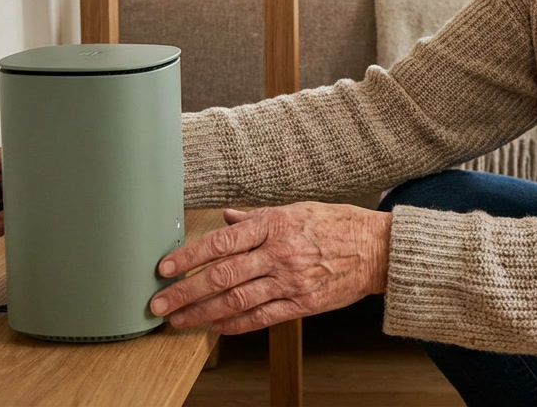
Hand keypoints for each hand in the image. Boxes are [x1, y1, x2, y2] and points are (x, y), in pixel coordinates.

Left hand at [150, 202, 391, 335]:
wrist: (377, 250)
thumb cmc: (337, 224)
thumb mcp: (297, 209)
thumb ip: (258, 217)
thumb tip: (228, 218)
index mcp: (274, 225)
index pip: (222, 242)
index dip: (189, 256)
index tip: (165, 268)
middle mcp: (278, 253)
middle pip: (222, 275)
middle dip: (186, 291)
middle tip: (159, 303)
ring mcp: (290, 281)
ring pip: (237, 300)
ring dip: (202, 312)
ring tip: (179, 320)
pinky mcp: (303, 304)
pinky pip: (262, 317)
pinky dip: (235, 324)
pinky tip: (215, 327)